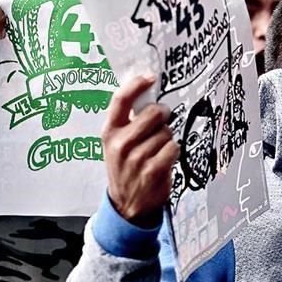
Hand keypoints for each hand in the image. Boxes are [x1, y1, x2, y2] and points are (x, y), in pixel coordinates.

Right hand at [102, 75, 179, 226]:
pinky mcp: (151, 171)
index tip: (150, 77)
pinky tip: (164, 160)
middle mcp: (119, 144)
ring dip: (167, 139)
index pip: (120, 100)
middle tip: (161, 123)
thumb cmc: (126, 167)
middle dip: (162, 116)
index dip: (137, 84)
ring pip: (165, 132)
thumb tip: (146, 92)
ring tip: (157, 150)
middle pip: (152, 114)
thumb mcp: (118, 142)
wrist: (126, 204)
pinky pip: (173, 148)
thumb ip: (130, 120)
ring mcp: (135, 159)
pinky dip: (173, 152)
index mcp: (109, 132)